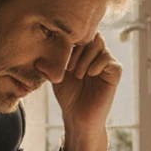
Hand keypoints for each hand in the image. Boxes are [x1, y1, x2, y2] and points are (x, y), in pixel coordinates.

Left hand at [53, 31, 121, 150]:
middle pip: (91, 36)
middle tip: (69, 68)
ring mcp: (107, 63)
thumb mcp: (56, 76)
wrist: (78, 117)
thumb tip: (35, 55)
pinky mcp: (115, 73)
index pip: (81, 34)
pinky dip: (96, 65)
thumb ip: (48, 64)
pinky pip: (108, 59)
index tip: (62, 60)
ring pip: (99, 45)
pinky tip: (89, 75)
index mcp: (84, 52)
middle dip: (78, 50)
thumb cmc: (68, 96)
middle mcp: (97, 55)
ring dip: (85, 59)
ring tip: (78, 75)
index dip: (71, 41)